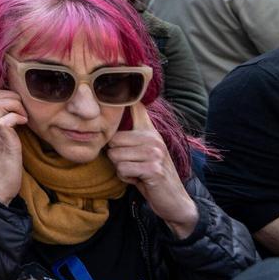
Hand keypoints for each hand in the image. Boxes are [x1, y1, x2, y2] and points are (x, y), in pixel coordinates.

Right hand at [0, 89, 26, 204]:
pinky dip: (17, 117)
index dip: (5, 88)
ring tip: (23, 117)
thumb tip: (20, 108)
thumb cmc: (5, 161)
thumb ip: (8, 120)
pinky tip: (23, 125)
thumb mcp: (5, 136)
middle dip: (12, 96)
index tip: (19, 96)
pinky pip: (5, 118)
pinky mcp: (2, 139)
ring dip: (15, 105)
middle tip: (22, 111)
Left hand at [107, 104, 197, 238]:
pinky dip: (127, 178)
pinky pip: (123, 170)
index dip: (123, 99)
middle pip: (112, 140)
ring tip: (137, 171)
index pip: (135, 107)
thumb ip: (129, 135)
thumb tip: (105, 116)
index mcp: (149, 130)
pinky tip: (140, 179)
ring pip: (115, 156)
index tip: (125, 79)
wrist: (173, 200)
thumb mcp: (142, 150)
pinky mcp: (153, 169)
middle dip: (116, 156)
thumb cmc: (150, 173)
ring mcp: (155, 152)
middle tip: (133, 164)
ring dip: (122, 169)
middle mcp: (153, 137)